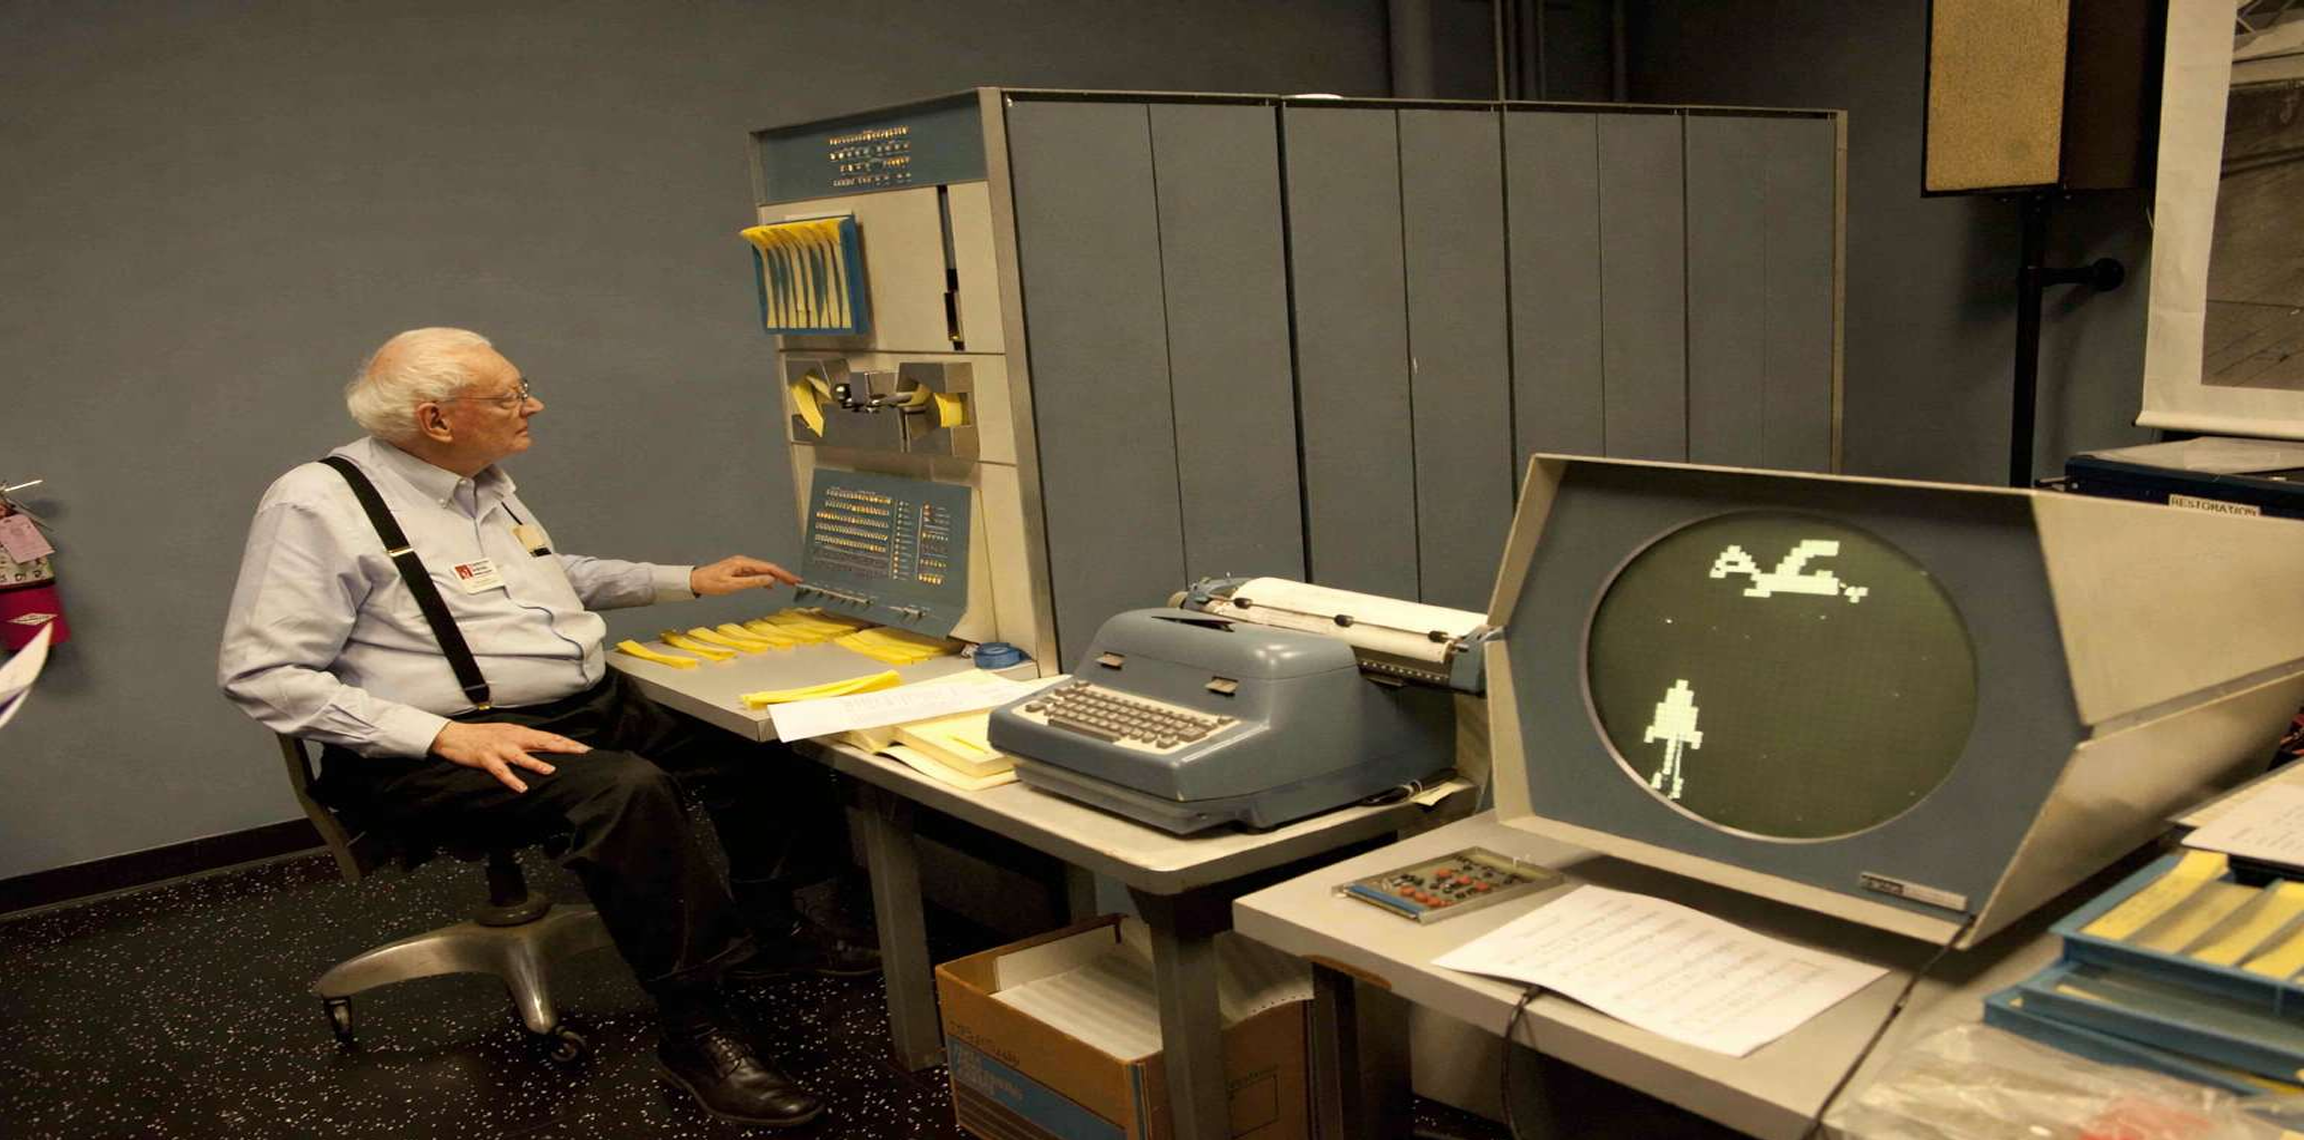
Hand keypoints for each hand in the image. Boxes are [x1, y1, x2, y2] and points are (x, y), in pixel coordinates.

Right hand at [430, 722, 589, 793]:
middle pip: (542, 742)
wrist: (454, 735)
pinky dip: (511, 779)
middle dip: (563, 747)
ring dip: (536, 763)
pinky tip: (521, 788)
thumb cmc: (483, 735)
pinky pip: (501, 771)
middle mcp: (513, 738)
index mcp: (520, 732)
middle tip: (581, 753)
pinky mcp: (486, 759)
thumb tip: (547, 745)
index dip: (568, 742)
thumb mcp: (508, 733)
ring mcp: (500, 748)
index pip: (549, 737)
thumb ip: (526, 739)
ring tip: (551, 770)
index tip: (586, 749)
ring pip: (521, 756)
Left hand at [690, 556, 801, 596]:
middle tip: (796, 582)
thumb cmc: (710, 583)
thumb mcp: (732, 585)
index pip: (768, 568)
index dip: (783, 574)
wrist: (695, 581)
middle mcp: (744, 562)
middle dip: (783, 575)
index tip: (794, 580)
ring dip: (776, 577)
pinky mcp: (739, 571)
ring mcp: (742, 566)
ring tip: (787, 584)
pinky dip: (765, 579)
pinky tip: (770, 585)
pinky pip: (756, 574)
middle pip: (768, 567)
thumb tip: (770, 580)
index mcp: (743, 563)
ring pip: (763, 571)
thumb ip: (752, 582)